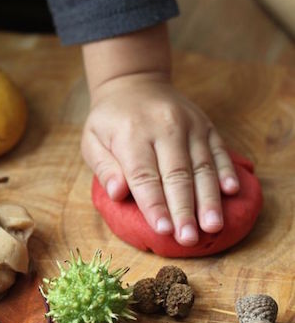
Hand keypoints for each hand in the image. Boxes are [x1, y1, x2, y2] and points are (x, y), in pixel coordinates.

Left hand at [82, 72, 239, 245]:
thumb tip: (117, 192)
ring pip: (202, 166)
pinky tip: (231, 193)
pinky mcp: (205, 124)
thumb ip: (104, 167)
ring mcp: (188, 125)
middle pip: (176, 175)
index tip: (163, 230)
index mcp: (131, 134)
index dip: (154, 205)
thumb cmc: (110, 121)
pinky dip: (226, 171)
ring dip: (209, 198)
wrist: (134, 84)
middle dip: (184, 210)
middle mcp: (163, 128)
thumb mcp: (92, 140)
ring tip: (213, 226)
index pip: (144, 176)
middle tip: (189, 238)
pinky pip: (218, 150)